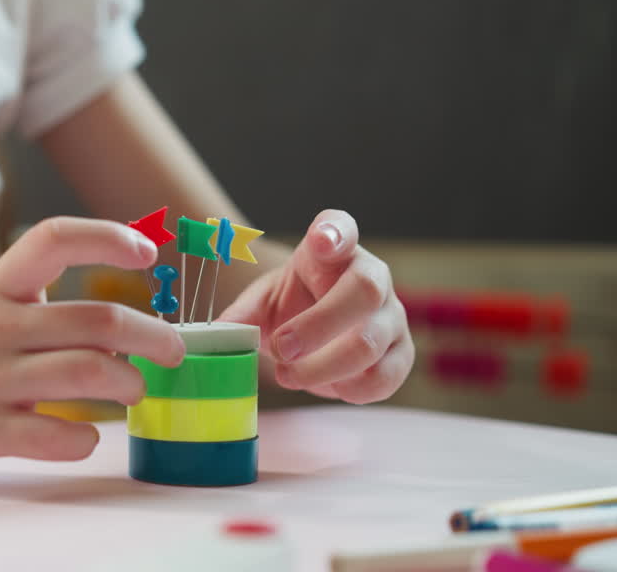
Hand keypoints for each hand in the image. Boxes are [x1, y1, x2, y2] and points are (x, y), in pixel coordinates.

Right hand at [0, 217, 184, 467]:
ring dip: (129, 385)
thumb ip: (24, 307)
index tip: (148, 255)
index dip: (109, 239)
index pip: (55, 239)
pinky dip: (84, 439)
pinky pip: (55, 437)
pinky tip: (84, 436)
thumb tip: (102, 326)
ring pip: (89, 375)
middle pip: (97, 321)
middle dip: (153, 336)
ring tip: (134, 390)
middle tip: (172, 349)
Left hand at [221, 210, 412, 403]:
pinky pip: (388, 375)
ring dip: (324, 367)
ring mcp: (391, 314)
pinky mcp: (401, 352)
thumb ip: (239, 316)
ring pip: (371, 341)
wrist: (317, 331)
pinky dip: (353, 388)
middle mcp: (371, 275)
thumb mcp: (261, 304)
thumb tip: (215, 334)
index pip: (340, 228)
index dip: (334, 233)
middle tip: (281, 349)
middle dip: (318, 325)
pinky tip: (329, 386)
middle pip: (364, 291)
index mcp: (333, 251)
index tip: (320, 241)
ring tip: (289, 375)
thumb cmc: (292, 306)